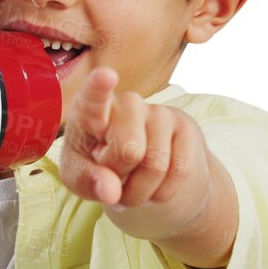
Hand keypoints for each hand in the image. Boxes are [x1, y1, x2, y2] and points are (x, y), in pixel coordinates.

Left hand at [58, 66, 204, 210]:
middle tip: (113, 179)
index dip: (99, 87)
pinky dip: (163, 192)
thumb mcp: (81, 180)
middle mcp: (127, 103)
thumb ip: (88, 183)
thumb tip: (111, 191)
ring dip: (141, 192)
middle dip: (121, 177)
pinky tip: (154, 186)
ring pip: (156, 164)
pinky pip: (180, 169)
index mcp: (91, 110)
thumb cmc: (101, 171)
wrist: (145, 178)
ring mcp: (159, 112)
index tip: (105, 76)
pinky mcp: (186, 127)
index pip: (94, 97)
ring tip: (132, 188)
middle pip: (129, 149)